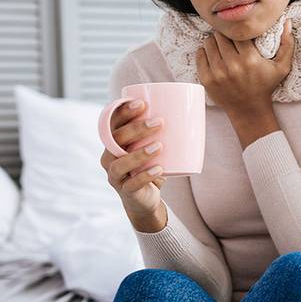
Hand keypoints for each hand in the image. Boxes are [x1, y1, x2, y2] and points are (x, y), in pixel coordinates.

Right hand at [100, 100, 165, 216]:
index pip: (113, 124)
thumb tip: (191, 110)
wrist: (145, 198)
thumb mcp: (153, 147)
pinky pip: (131, 184)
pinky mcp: (125, 191)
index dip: (123, 112)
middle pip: (115, 140)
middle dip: (136, 129)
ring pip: (119, 164)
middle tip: (159, 122)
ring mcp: (115, 176)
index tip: (142, 103)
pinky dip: (145, 176)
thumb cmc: (150, 165)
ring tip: (159, 146)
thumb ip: (163, 132)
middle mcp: (109, 158)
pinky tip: (159, 169)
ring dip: (139, 154)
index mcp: (114, 143)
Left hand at [196, 19, 294, 113]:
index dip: (237, 31)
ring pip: (208, 43)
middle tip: (229, 40)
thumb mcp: (282, 67)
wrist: (249, 110)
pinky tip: (214, 57)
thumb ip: (287, 44)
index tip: (238, 35)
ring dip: (214, 42)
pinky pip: (200, 54)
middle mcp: (233, 66)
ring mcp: (218, 73)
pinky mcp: (207, 79)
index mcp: (250, 59)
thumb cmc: (266, 86)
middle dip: (224, 35)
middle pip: (220, 35)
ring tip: (221, 48)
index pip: (236, 32)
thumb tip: (287, 22)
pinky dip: (205, 52)